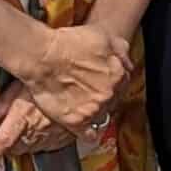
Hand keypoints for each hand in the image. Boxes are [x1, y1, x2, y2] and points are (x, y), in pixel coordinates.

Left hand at [0, 80, 81, 167]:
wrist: (86, 81)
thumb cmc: (51, 76)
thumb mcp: (24, 81)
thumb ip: (7, 99)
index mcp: (24, 117)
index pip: (3, 141)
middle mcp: (38, 130)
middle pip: (18, 148)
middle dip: (9, 146)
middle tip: (4, 139)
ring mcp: (54, 135)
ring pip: (34, 148)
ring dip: (26, 144)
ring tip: (24, 133)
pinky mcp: (68, 136)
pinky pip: (51, 145)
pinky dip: (44, 142)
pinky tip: (43, 132)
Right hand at [14, 23, 131, 134]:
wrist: (42, 57)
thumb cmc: (68, 43)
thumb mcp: (102, 35)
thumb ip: (120, 49)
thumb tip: (128, 62)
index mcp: (118, 75)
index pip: (124, 82)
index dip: (113, 79)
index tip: (104, 78)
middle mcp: (109, 95)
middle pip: (114, 99)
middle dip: (105, 94)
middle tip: (91, 88)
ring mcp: (93, 110)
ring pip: (103, 116)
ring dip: (97, 110)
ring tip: (84, 102)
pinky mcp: (76, 122)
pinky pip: (89, 135)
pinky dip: (89, 133)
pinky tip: (86, 127)